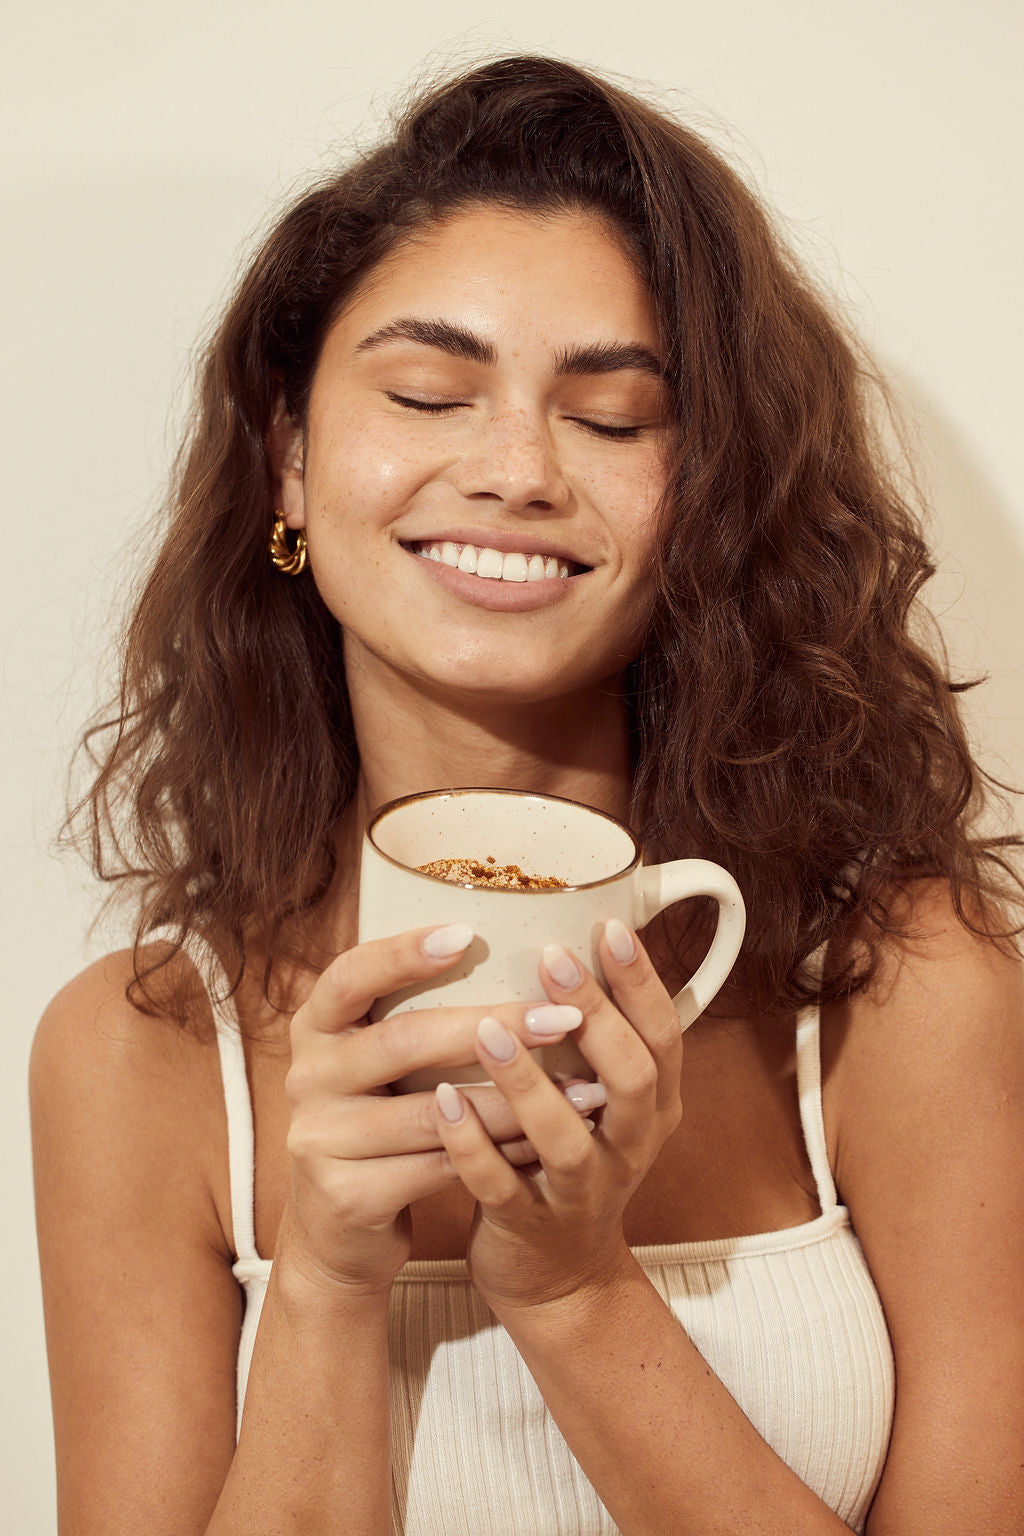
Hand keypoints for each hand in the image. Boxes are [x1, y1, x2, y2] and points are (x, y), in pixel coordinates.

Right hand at [279, 923, 593, 1297]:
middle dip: (494, 1025)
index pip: (351, 974)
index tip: (468, 932)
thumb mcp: (376, 1062)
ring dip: (515, 1099)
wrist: (337, 1232)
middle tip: (565, 1016)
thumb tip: (521, 956)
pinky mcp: (346, 1194)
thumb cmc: (379, 1123)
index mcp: (316, 1026)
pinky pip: (440, 1166)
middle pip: (405, 1039)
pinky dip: (499, 1153)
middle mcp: (308, 1075)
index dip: (404, 953)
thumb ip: (414, 1015)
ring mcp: (320, 1137)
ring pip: (434, 1112)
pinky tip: (545, 1142)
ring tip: (582, 1089)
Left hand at [431, 920, 683, 1313]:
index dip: (641, 981)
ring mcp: (582, 1192)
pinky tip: (440, 1101)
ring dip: (527, 1081)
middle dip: (595, 1016)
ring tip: (487, 1026)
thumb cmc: (568, 1153)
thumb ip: (593, 1030)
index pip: (665, 1035)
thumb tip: (568, 923)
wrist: (557, 1274)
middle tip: (551, 956)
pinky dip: (472, 1144)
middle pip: (631, 1080)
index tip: (608, 925)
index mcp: (652, 1105)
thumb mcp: (600, 1095)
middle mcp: (628, 1147)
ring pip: (566, 1140)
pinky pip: (501, 1188)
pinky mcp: (530, 1227)